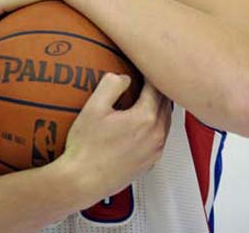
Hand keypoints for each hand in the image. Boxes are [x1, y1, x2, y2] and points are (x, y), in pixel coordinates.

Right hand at [58, 74, 170, 204]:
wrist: (82, 181)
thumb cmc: (86, 148)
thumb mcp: (94, 107)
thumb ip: (111, 84)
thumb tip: (124, 77)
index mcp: (145, 119)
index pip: (156, 88)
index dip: (150, 74)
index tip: (143, 67)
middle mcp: (155, 136)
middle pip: (165, 104)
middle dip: (159, 88)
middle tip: (149, 77)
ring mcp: (154, 151)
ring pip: (166, 121)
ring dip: (160, 107)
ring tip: (149, 96)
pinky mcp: (149, 163)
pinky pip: (160, 137)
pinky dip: (157, 125)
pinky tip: (143, 123)